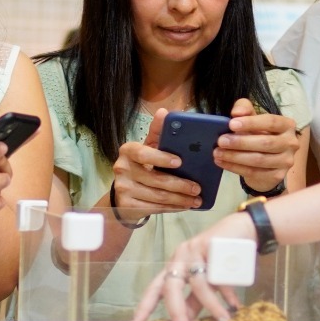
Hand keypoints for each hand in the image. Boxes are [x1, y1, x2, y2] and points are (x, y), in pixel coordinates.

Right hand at [110, 109, 201, 223]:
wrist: (123, 196)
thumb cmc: (141, 168)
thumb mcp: (148, 149)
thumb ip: (158, 132)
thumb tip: (164, 112)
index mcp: (128, 151)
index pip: (143, 153)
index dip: (161, 158)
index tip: (180, 162)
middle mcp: (122, 169)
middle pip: (156, 179)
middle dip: (180, 185)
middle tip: (197, 188)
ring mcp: (123, 189)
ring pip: (158, 196)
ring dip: (180, 199)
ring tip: (196, 199)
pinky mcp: (127, 206)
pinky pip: (155, 208)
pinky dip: (172, 207)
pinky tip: (184, 206)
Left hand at [130, 211, 255, 320]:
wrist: (243, 228)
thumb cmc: (221, 257)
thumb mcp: (205, 280)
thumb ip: (194, 299)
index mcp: (175, 266)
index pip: (156, 287)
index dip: (145, 305)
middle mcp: (180, 257)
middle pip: (171, 285)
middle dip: (176, 309)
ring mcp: (195, 249)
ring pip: (199, 283)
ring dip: (212, 305)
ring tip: (223, 320)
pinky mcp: (213, 245)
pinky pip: (219, 274)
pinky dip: (227, 292)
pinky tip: (233, 304)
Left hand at [216, 98, 296, 193]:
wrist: (266, 161)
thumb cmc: (259, 134)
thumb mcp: (252, 118)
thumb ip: (245, 108)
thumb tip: (237, 112)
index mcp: (287, 125)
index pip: (271, 122)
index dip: (251, 123)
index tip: (231, 124)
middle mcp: (291, 143)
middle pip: (265, 143)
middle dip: (240, 142)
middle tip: (220, 141)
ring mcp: (286, 161)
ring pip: (259, 160)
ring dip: (235, 157)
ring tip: (217, 153)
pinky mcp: (277, 176)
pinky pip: (254, 172)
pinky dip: (235, 167)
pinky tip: (222, 162)